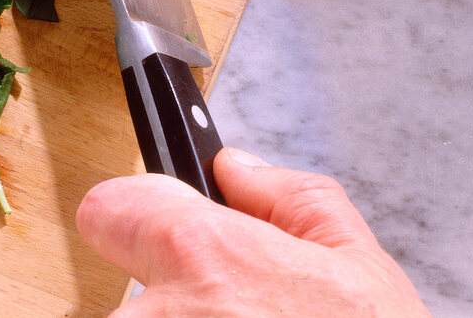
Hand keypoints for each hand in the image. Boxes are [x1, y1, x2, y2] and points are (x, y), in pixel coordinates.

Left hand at [77, 148, 427, 315]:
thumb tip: (235, 170)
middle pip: (126, 284)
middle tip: (231, 313)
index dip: (138, 214)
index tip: (156, 229)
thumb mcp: (364, 268)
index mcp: (203, 255)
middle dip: (169, 295)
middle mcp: (160, 312)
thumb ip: (292, 198)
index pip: (108, 208)